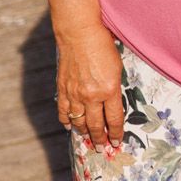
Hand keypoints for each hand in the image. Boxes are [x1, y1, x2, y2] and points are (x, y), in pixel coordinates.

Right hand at [55, 25, 124, 146]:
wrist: (79, 33)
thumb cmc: (103, 46)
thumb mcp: (117, 67)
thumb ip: (114, 87)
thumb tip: (112, 104)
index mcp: (110, 89)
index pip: (115, 119)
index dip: (116, 133)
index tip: (117, 142)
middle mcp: (92, 95)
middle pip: (96, 125)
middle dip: (100, 139)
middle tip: (102, 147)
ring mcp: (75, 94)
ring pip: (79, 122)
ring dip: (84, 132)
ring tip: (89, 139)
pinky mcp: (63, 89)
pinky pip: (64, 112)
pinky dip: (67, 121)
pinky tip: (70, 126)